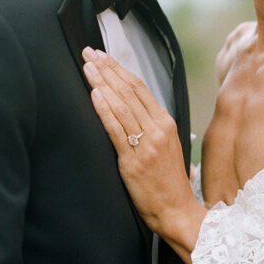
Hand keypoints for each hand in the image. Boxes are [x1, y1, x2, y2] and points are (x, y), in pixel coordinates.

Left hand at [82, 48, 203, 262]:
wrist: (176, 211)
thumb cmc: (168, 181)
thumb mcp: (166, 146)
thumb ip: (150, 127)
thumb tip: (129, 109)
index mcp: (166, 123)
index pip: (140, 88)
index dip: (119, 70)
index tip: (103, 56)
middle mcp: (158, 129)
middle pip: (129, 91)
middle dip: (107, 69)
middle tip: (88, 53)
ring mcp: (146, 144)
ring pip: (121, 106)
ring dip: (101, 83)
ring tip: (87, 68)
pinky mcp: (134, 160)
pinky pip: (116, 130)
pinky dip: (104, 110)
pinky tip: (94, 94)